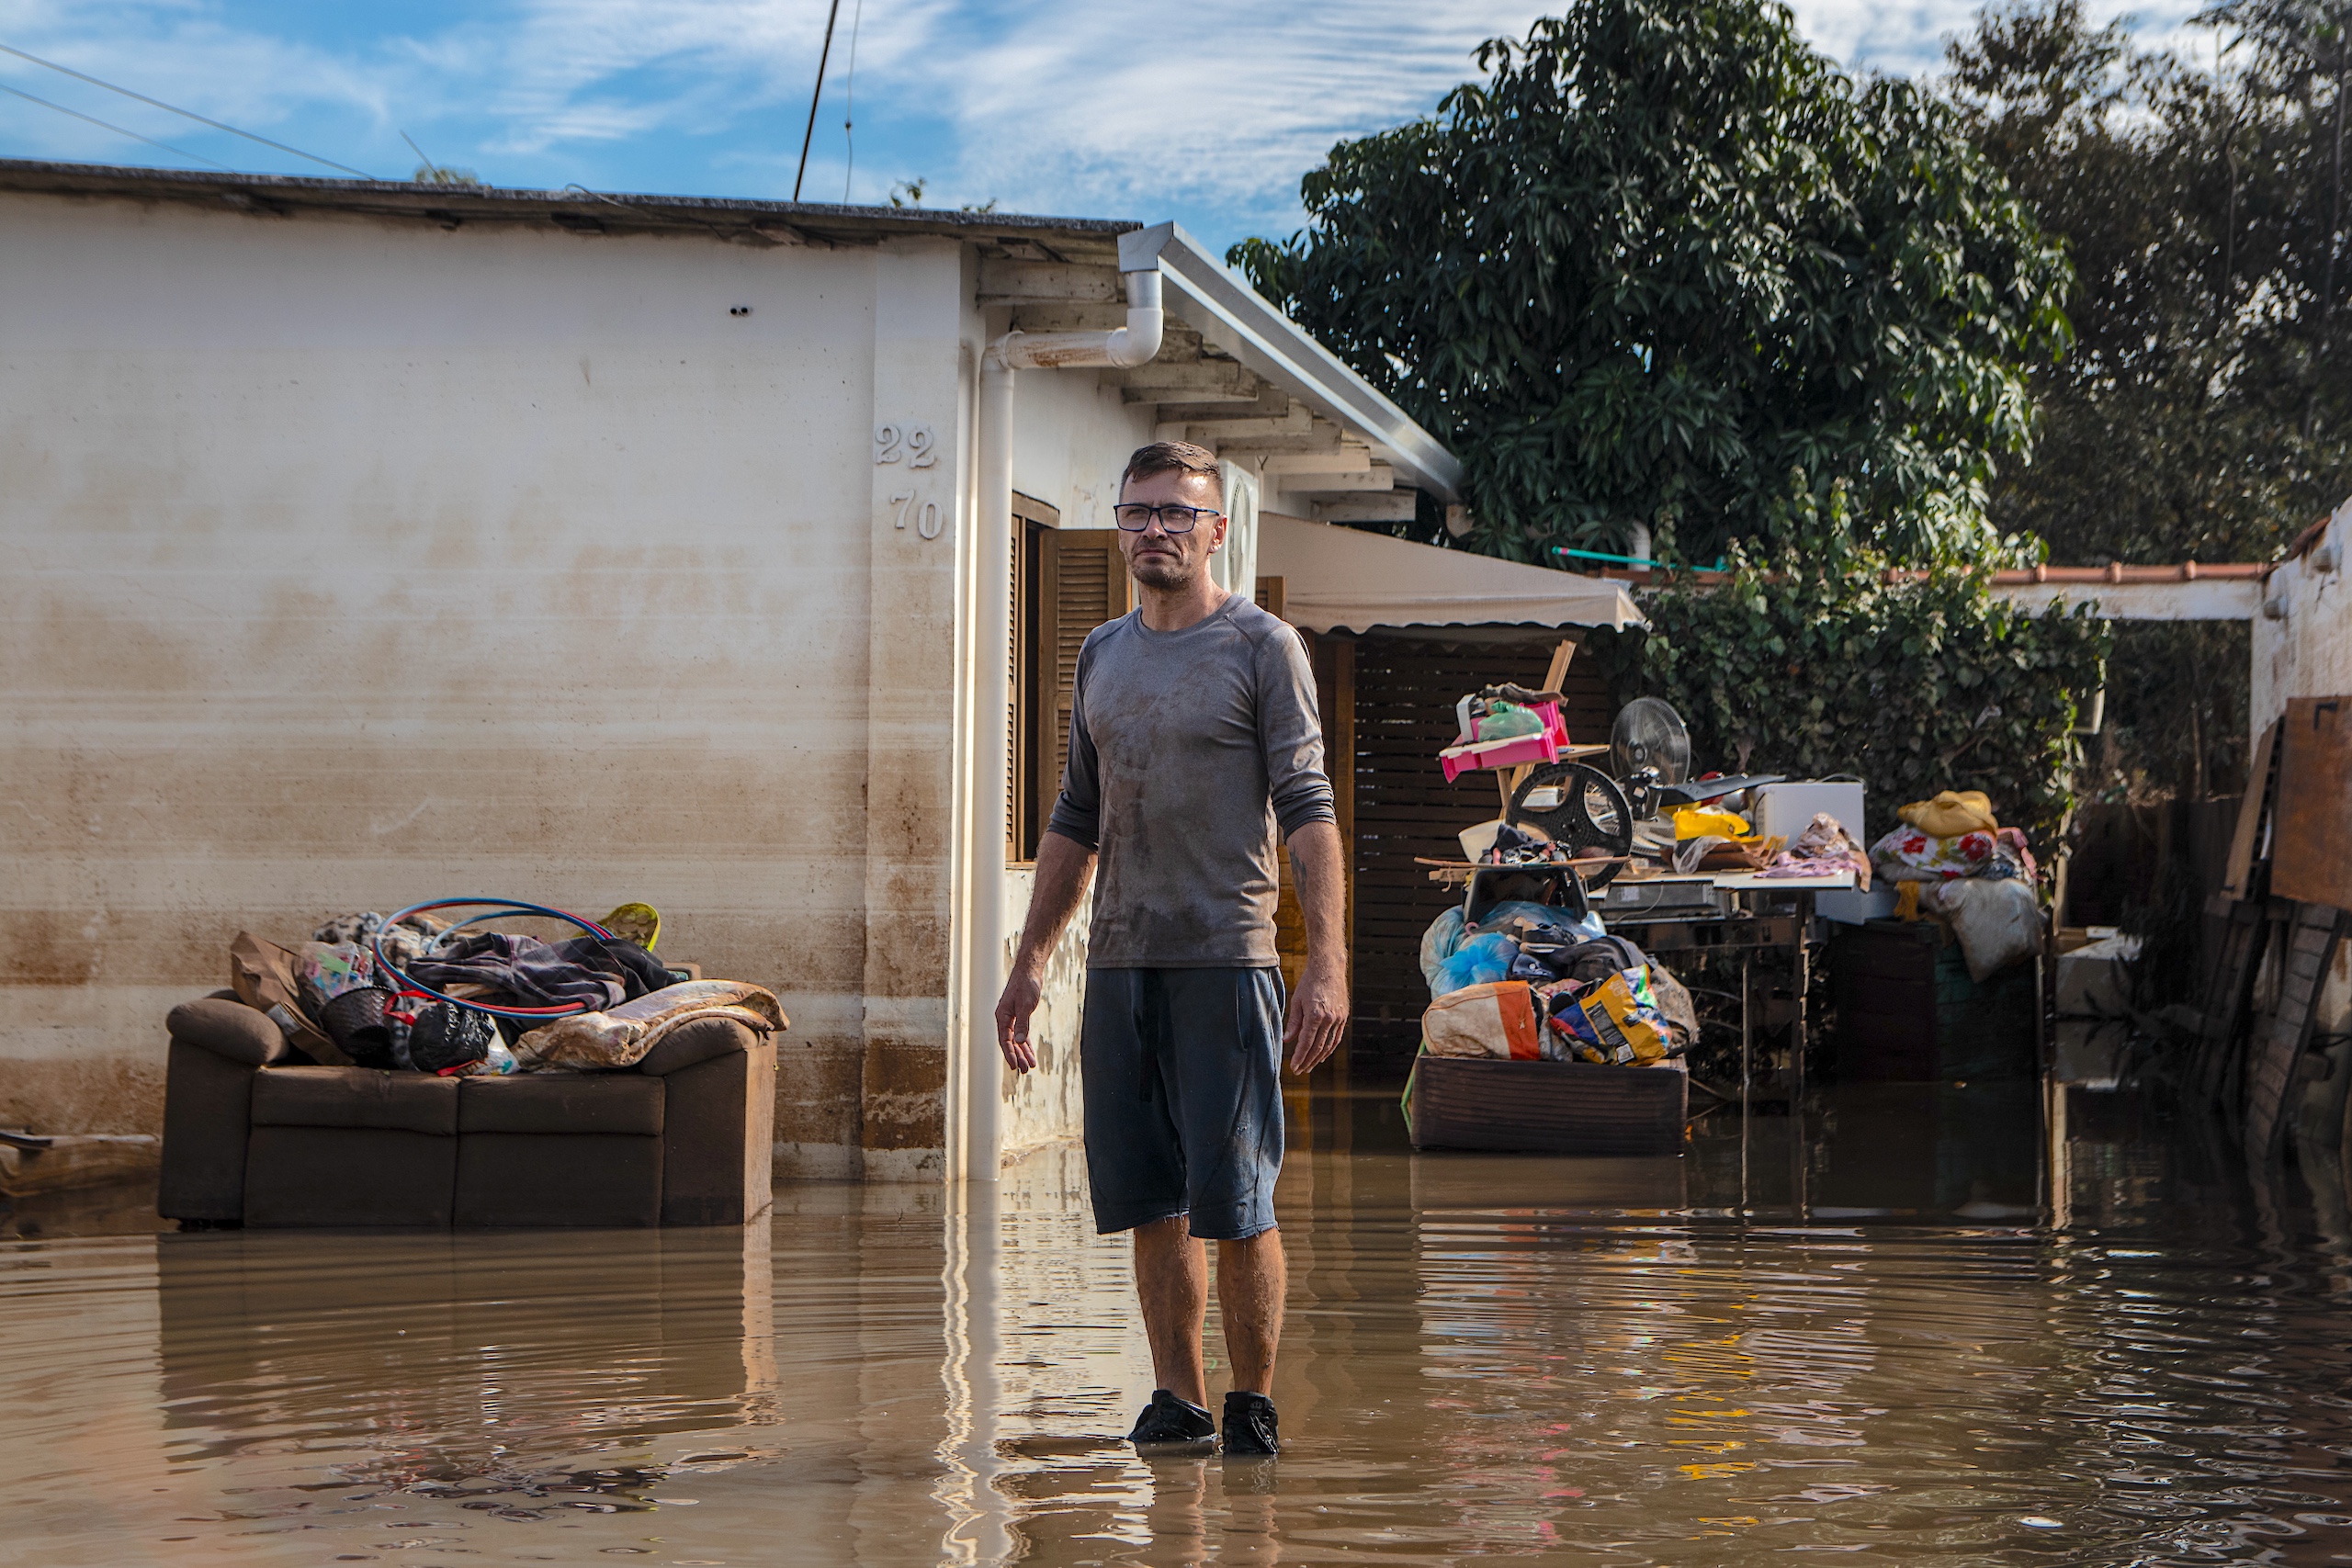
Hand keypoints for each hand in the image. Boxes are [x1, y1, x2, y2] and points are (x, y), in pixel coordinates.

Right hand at [994, 967, 1042, 1073]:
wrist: (1029, 971)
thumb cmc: (1026, 985)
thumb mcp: (1025, 1005)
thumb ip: (1022, 1024)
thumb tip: (1020, 1042)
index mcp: (1002, 1017)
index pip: (1005, 1040)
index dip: (1009, 1054)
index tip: (1014, 1066)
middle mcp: (1004, 1019)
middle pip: (1010, 1043)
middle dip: (1017, 1056)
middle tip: (1025, 1070)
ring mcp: (1012, 1018)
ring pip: (1016, 1040)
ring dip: (1022, 1052)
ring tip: (1029, 1066)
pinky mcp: (1020, 1016)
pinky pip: (1021, 1034)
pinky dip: (1025, 1043)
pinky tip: (1029, 1052)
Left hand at [1283, 957, 1347, 1075]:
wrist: (1328, 967)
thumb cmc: (1309, 983)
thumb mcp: (1297, 1001)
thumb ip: (1293, 1023)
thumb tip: (1287, 1040)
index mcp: (1315, 1015)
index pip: (1306, 1042)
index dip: (1299, 1056)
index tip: (1293, 1067)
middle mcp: (1329, 1019)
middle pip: (1318, 1047)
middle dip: (1308, 1061)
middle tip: (1299, 1071)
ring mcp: (1338, 1018)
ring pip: (1329, 1045)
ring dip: (1319, 1058)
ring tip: (1309, 1066)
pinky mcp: (1343, 1016)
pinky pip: (1336, 1037)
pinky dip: (1329, 1048)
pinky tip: (1322, 1055)